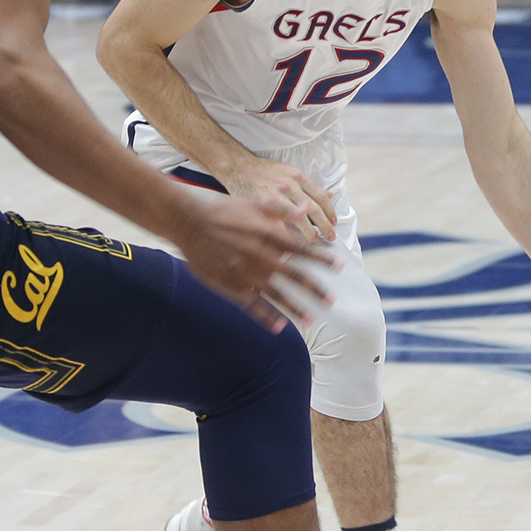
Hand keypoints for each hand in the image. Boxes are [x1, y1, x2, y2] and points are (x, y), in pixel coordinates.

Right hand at [175, 195, 338, 331]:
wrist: (191, 223)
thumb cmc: (223, 210)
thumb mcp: (255, 204)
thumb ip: (281, 210)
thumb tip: (305, 210)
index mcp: (271, 236)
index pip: (304, 251)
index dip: (323, 259)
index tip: (339, 266)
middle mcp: (264, 258)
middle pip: (296, 277)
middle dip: (316, 289)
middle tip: (331, 300)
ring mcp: (248, 274)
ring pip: (278, 295)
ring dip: (296, 308)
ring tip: (311, 319)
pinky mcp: (232, 286)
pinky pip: (253, 306)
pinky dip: (267, 317)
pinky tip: (279, 327)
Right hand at [218, 156, 336, 240]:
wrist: (238, 167)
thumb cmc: (264, 173)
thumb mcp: (289, 172)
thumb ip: (308, 186)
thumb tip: (331, 195)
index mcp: (297, 176)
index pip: (321, 196)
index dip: (330, 212)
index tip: (334, 222)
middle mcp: (289, 184)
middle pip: (314, 209)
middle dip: (324, 225)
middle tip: (330, 236)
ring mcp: (276, 195)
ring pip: (299, 218)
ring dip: (309, 232)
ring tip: (314, 241)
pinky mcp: (263, 206)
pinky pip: (281, 223)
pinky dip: (290, 233)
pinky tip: (294, 241)